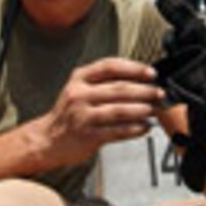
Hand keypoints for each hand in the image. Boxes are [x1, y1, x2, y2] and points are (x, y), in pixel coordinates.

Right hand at [31, 57, 164, 170]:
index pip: (110, 66)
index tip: (151, 73)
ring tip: (153, 110)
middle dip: (144, 91)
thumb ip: (104, 82)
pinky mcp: (87, 135)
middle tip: (158, 93)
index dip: (134, 68)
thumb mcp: (79, 89)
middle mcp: (79, 94)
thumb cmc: (69, 113)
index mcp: (79, 78)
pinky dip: (134, 129)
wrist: (47, 139)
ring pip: (119, 110)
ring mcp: (82, 116)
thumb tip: (140, 79)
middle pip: (118, 89)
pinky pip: (116, 131)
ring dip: (141, 110)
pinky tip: (144, 127)